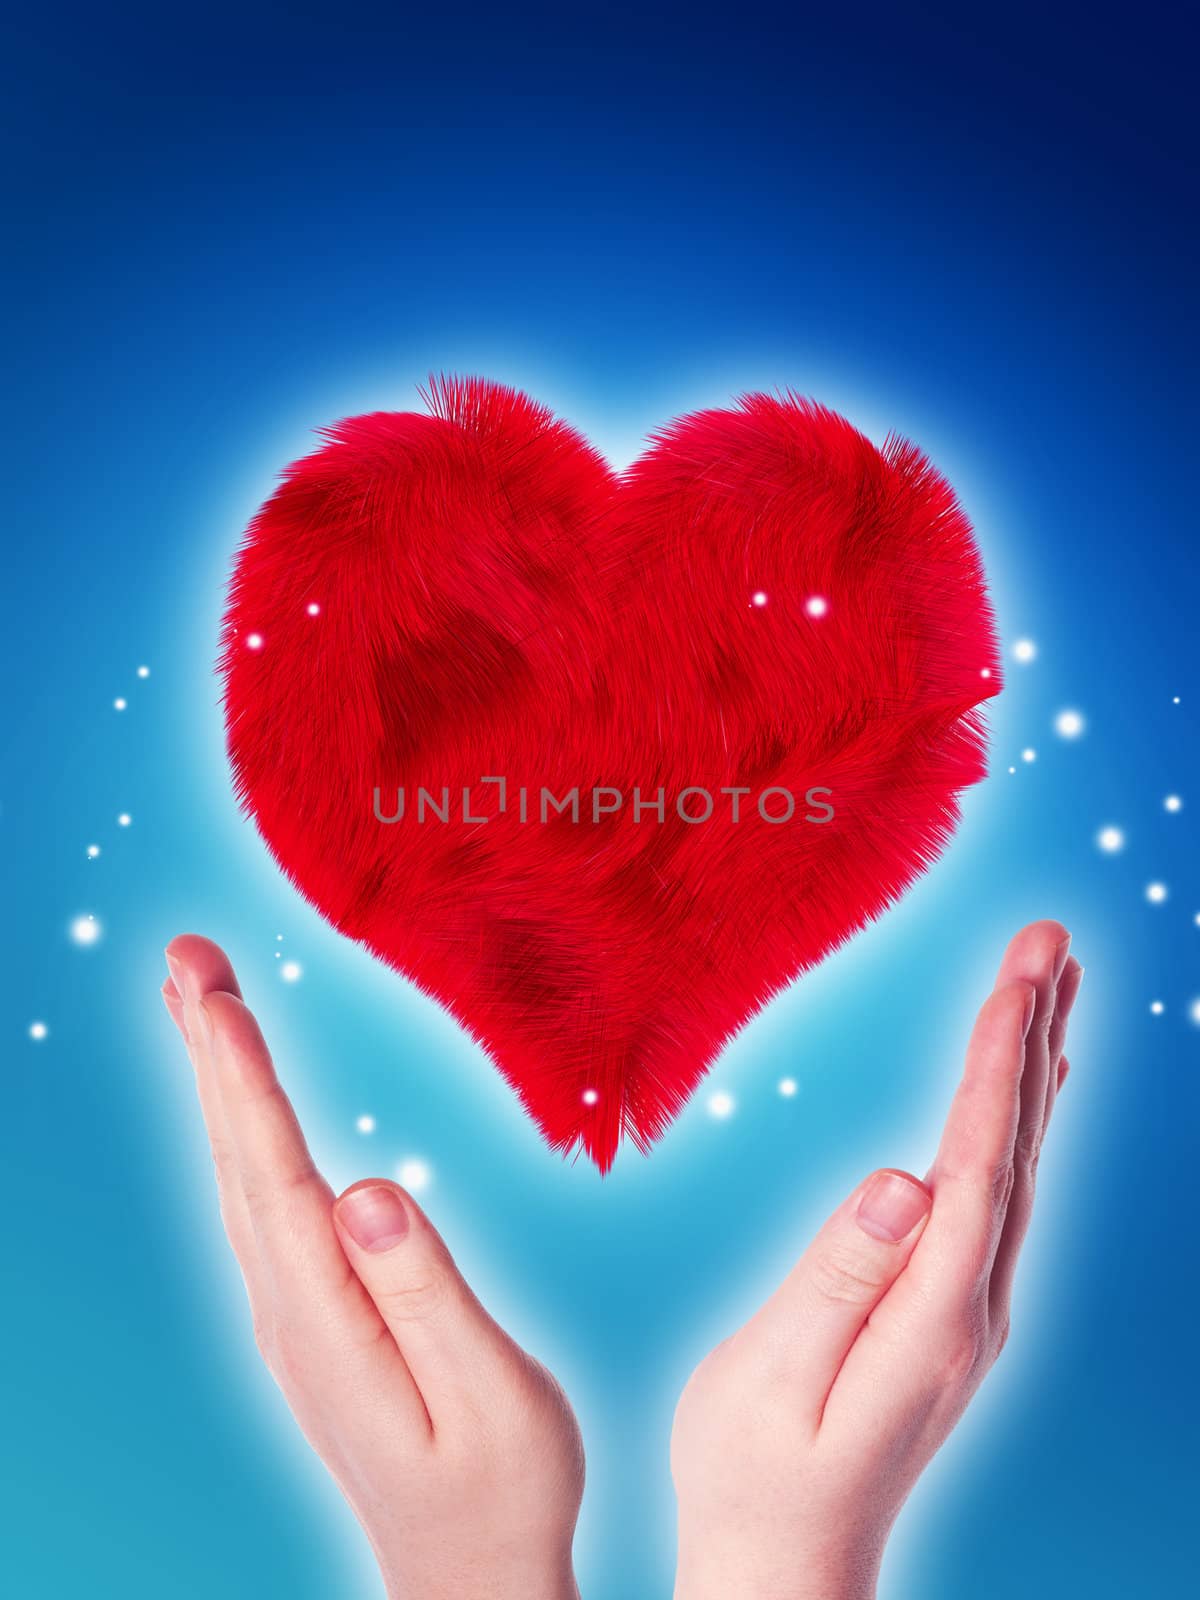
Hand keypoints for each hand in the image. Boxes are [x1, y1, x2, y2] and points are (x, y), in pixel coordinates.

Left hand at [162, 936, 583, 1599]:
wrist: (470, 1575)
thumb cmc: (500, 1489)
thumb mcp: (488, 1395)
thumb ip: (427, 1291)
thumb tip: (365, 1187)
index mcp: (328, 1322)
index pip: (275, 1179)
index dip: (242, 1082)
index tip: (217, 997)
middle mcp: (290, 1312)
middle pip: (238, 1162)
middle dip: (210, 1052)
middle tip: (186, 956)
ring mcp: (294, 1315)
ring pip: (241, 1177)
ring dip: (218, 1082)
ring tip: (201, 999)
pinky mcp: (313, 1315)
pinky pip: (262, 1200)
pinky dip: (243, 1131)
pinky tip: (241, 1101)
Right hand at [671, 920, 1083, 1599]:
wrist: (787, 1569)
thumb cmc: (755, 1478)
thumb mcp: (772, 1381)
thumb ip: (837, 1277)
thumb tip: (902, 1178)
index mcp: (929, 1316)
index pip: (976, 1166)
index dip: (996, 1067)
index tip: (1017, 977)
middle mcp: (971, 1310)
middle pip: (1015, 1151)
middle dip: (1031, 1037)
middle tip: (1051, 939)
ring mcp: (969, 1314)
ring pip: (1016, 1168)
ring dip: (1031, 1069)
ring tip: (1047, 986)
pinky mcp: (950, 1315)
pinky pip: (999, 1198)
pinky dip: (1016, 1127)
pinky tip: (1025, 1092)